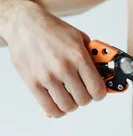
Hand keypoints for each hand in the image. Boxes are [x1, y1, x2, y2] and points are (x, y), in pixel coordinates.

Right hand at [7, 3, 106, 117]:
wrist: (26, 25)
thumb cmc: (53, 30)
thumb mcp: (79, 37)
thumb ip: (91, 56)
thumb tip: (103, 73)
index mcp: (78, 56)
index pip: (97, 88)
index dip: (100, 93)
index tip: (98, 92)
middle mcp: (64, 68)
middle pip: (84, 100)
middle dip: (86, 98)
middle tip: (82, 92)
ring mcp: (47, 77)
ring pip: (68, 106)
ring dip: (72, 104)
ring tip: (70, 96)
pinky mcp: (33, 83)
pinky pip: (49, 108)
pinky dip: (57, 110)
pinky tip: (58, 104)